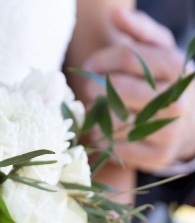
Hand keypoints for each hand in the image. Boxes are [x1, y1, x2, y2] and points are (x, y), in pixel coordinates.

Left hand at [82, 8, 194, 171]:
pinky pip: (115, 147)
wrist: (189, 126)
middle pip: (118, 89)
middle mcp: (177, 101)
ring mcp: (169, 132)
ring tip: (96, 109)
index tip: (89, 65)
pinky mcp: (157, 157)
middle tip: (87, 89)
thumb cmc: (164, 83)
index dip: (100, 59)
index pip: (128, 57)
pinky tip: (101, 131)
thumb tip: (116, 15)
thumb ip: (139, 32)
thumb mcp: (160, 52)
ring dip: (95, 115)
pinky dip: (101, 139)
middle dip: (93, 87)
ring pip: (113, 121)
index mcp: (178, 68)